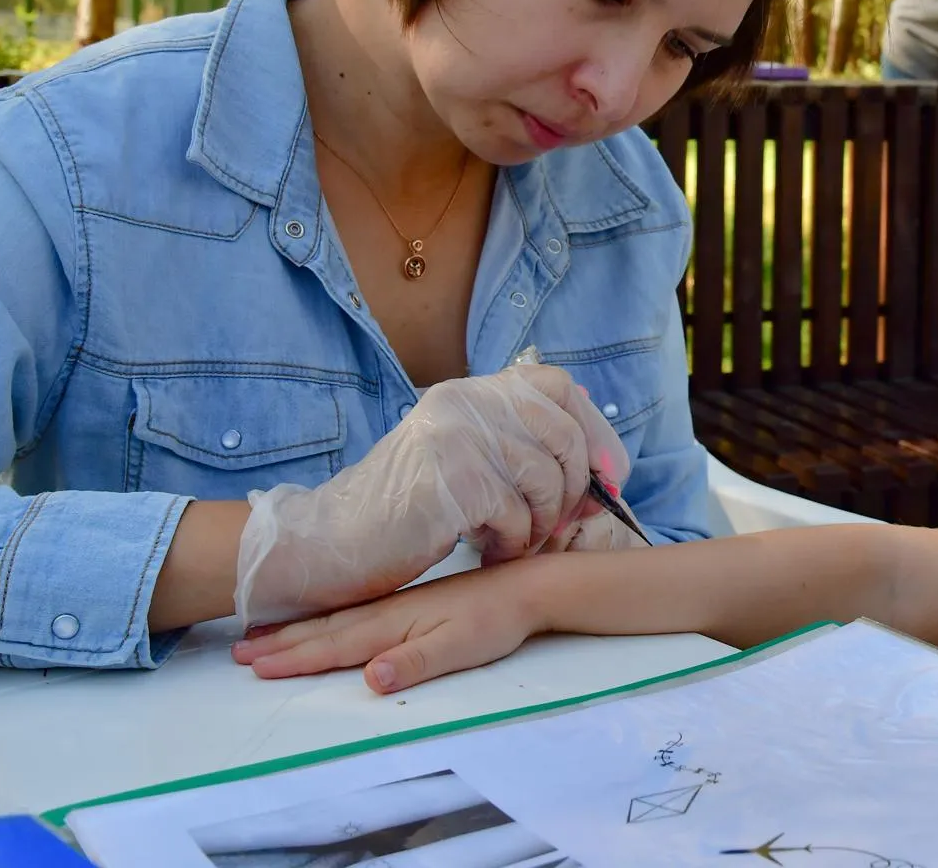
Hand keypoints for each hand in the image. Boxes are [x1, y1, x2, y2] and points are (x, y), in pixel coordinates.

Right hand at [233, 362, 629, 627]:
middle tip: (550, 526)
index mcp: (470, 391)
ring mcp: (457, 438)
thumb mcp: (464, 457)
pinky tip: (486, 552)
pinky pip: (516, 515)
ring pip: (545, 479)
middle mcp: (464, 402)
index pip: (557, 385)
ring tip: (511, 542)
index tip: (604, 475)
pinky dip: (511, 543)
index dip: (592, 429)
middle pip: (562, 435)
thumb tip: (604, 462)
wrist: (333, 543)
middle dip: (572, 490)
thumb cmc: (408, 512)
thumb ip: (519, 444)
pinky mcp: (453, 483)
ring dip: (539, 524)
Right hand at [235, 562, 541, 692]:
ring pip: (336, 619)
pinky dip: (326, 619)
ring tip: (262, 633)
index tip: (254, 666)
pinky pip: (353, 613)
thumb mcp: (460, 647)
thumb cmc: (496, 621)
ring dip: (297, 628)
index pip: (335, 646)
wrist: (529, 587)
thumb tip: (371, 678)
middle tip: (238, 650)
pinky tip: (321, 620)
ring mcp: (397, 604)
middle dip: (281, 642)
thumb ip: (415, 662)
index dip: (294, 658)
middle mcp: (388, 610)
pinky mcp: (410, 604)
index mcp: (394, 623)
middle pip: (325, 630)